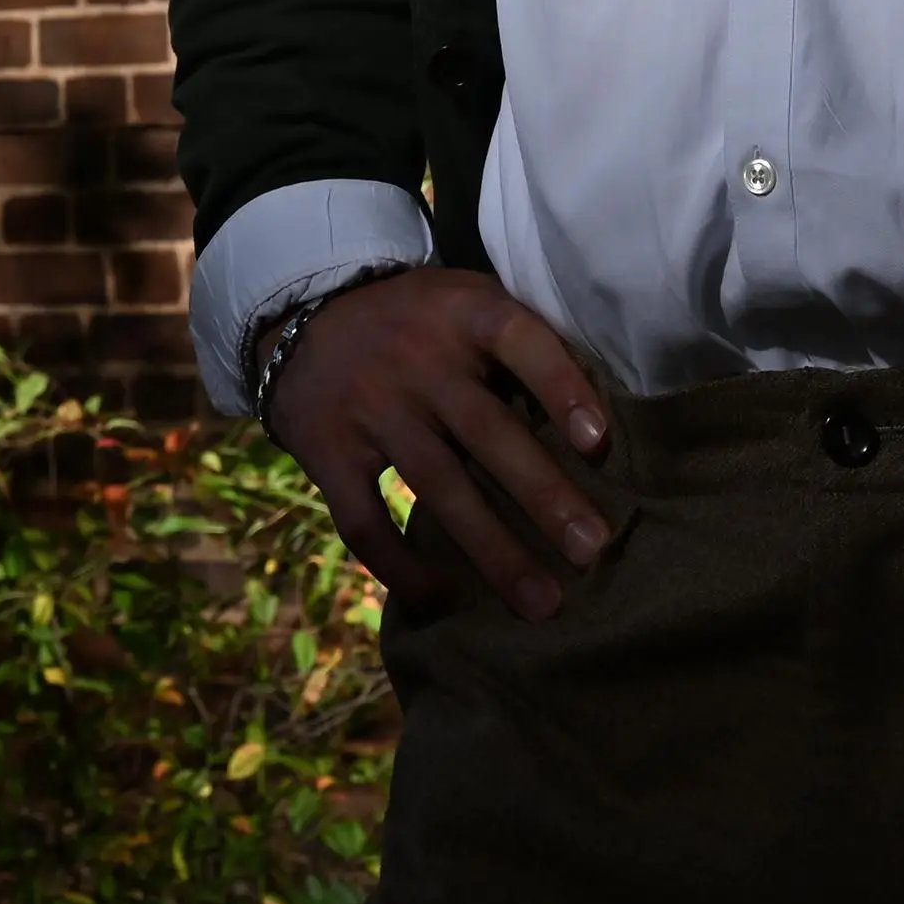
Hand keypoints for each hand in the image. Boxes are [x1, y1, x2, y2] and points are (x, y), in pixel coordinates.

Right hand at [266, 267, 614, 619]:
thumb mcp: (467, 300)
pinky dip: (401, 565)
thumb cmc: (416, 320)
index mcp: (463, 313)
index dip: (562, 388)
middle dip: (544, 495)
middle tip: (593, 549)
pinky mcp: (329, 454)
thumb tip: (601, 422)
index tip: (600, 442)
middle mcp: (416, 360)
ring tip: (542, 603)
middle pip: (487, 432)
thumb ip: (522, 343)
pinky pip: (365, 520)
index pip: (520, 341)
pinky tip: (441, 596)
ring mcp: (370, 409)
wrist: (302, 314)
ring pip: (438, 486)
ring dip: (494, 550)